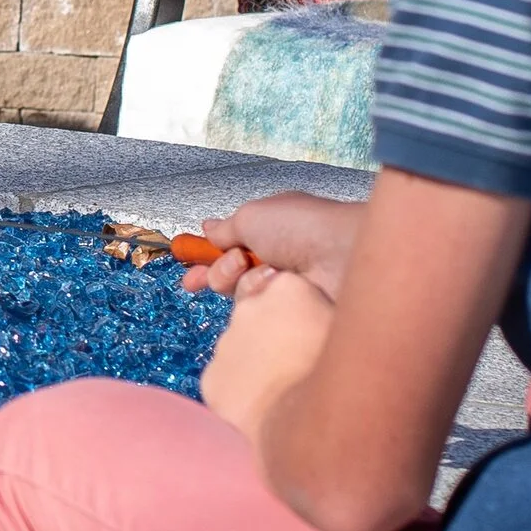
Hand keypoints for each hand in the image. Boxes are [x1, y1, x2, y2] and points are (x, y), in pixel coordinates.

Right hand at [181, 190, 361, 300]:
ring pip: (241, 295)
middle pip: (230, 277)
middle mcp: (276, 261)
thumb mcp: (252, 216)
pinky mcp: (292, 314)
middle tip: (232, 269)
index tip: (188, 269)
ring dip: (241, 282)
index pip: (230, 248)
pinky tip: (272, 288)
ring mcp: (284, 290)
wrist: (342, 257)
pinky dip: (259, 298)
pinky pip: (258, 313)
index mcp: (270, 231)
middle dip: (220, 272)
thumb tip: (208, 229)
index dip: (207, 258)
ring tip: (261, 272)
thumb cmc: (300, 227)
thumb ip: (224, 229)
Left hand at [200, 268, 335, 443]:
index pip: (288, 290)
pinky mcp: (212, 377)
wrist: (312, 428)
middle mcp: (249, 307)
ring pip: (240, 350)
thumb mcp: (350, 333)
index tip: (312, 335)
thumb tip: (328, 316)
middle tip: (299, 365)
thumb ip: (329, 315)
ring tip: (286, 393)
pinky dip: (241, 394)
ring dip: (256, 365)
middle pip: (259, 316)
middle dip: (274, 335)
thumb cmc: (345, 378)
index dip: (302, 314)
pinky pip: (226, 382)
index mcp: (288, 289)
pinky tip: (266, 410)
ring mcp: (225, 343)